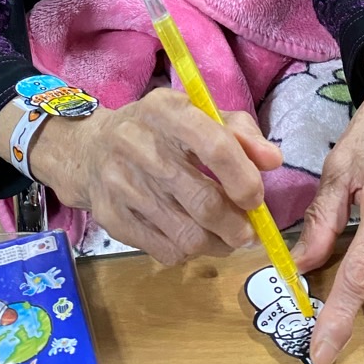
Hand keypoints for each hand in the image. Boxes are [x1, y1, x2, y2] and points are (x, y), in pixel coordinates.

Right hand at [27, 88, 282, 262]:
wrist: (90, 149)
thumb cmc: (158, 130)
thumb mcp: (197, 114)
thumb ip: (240, 133)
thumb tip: (273, 160)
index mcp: (166, 111)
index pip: (215, 146)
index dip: (244, 179)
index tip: (256, 198)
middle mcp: (138, 144)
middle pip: (203, 201)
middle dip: (237, 226)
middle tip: (249, 232)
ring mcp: (121, 184)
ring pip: (187, 235)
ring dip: (218, 244)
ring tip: (227, 238)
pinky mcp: (112, 219)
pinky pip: (166, 251)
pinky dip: (190, 252)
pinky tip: (194, 237)